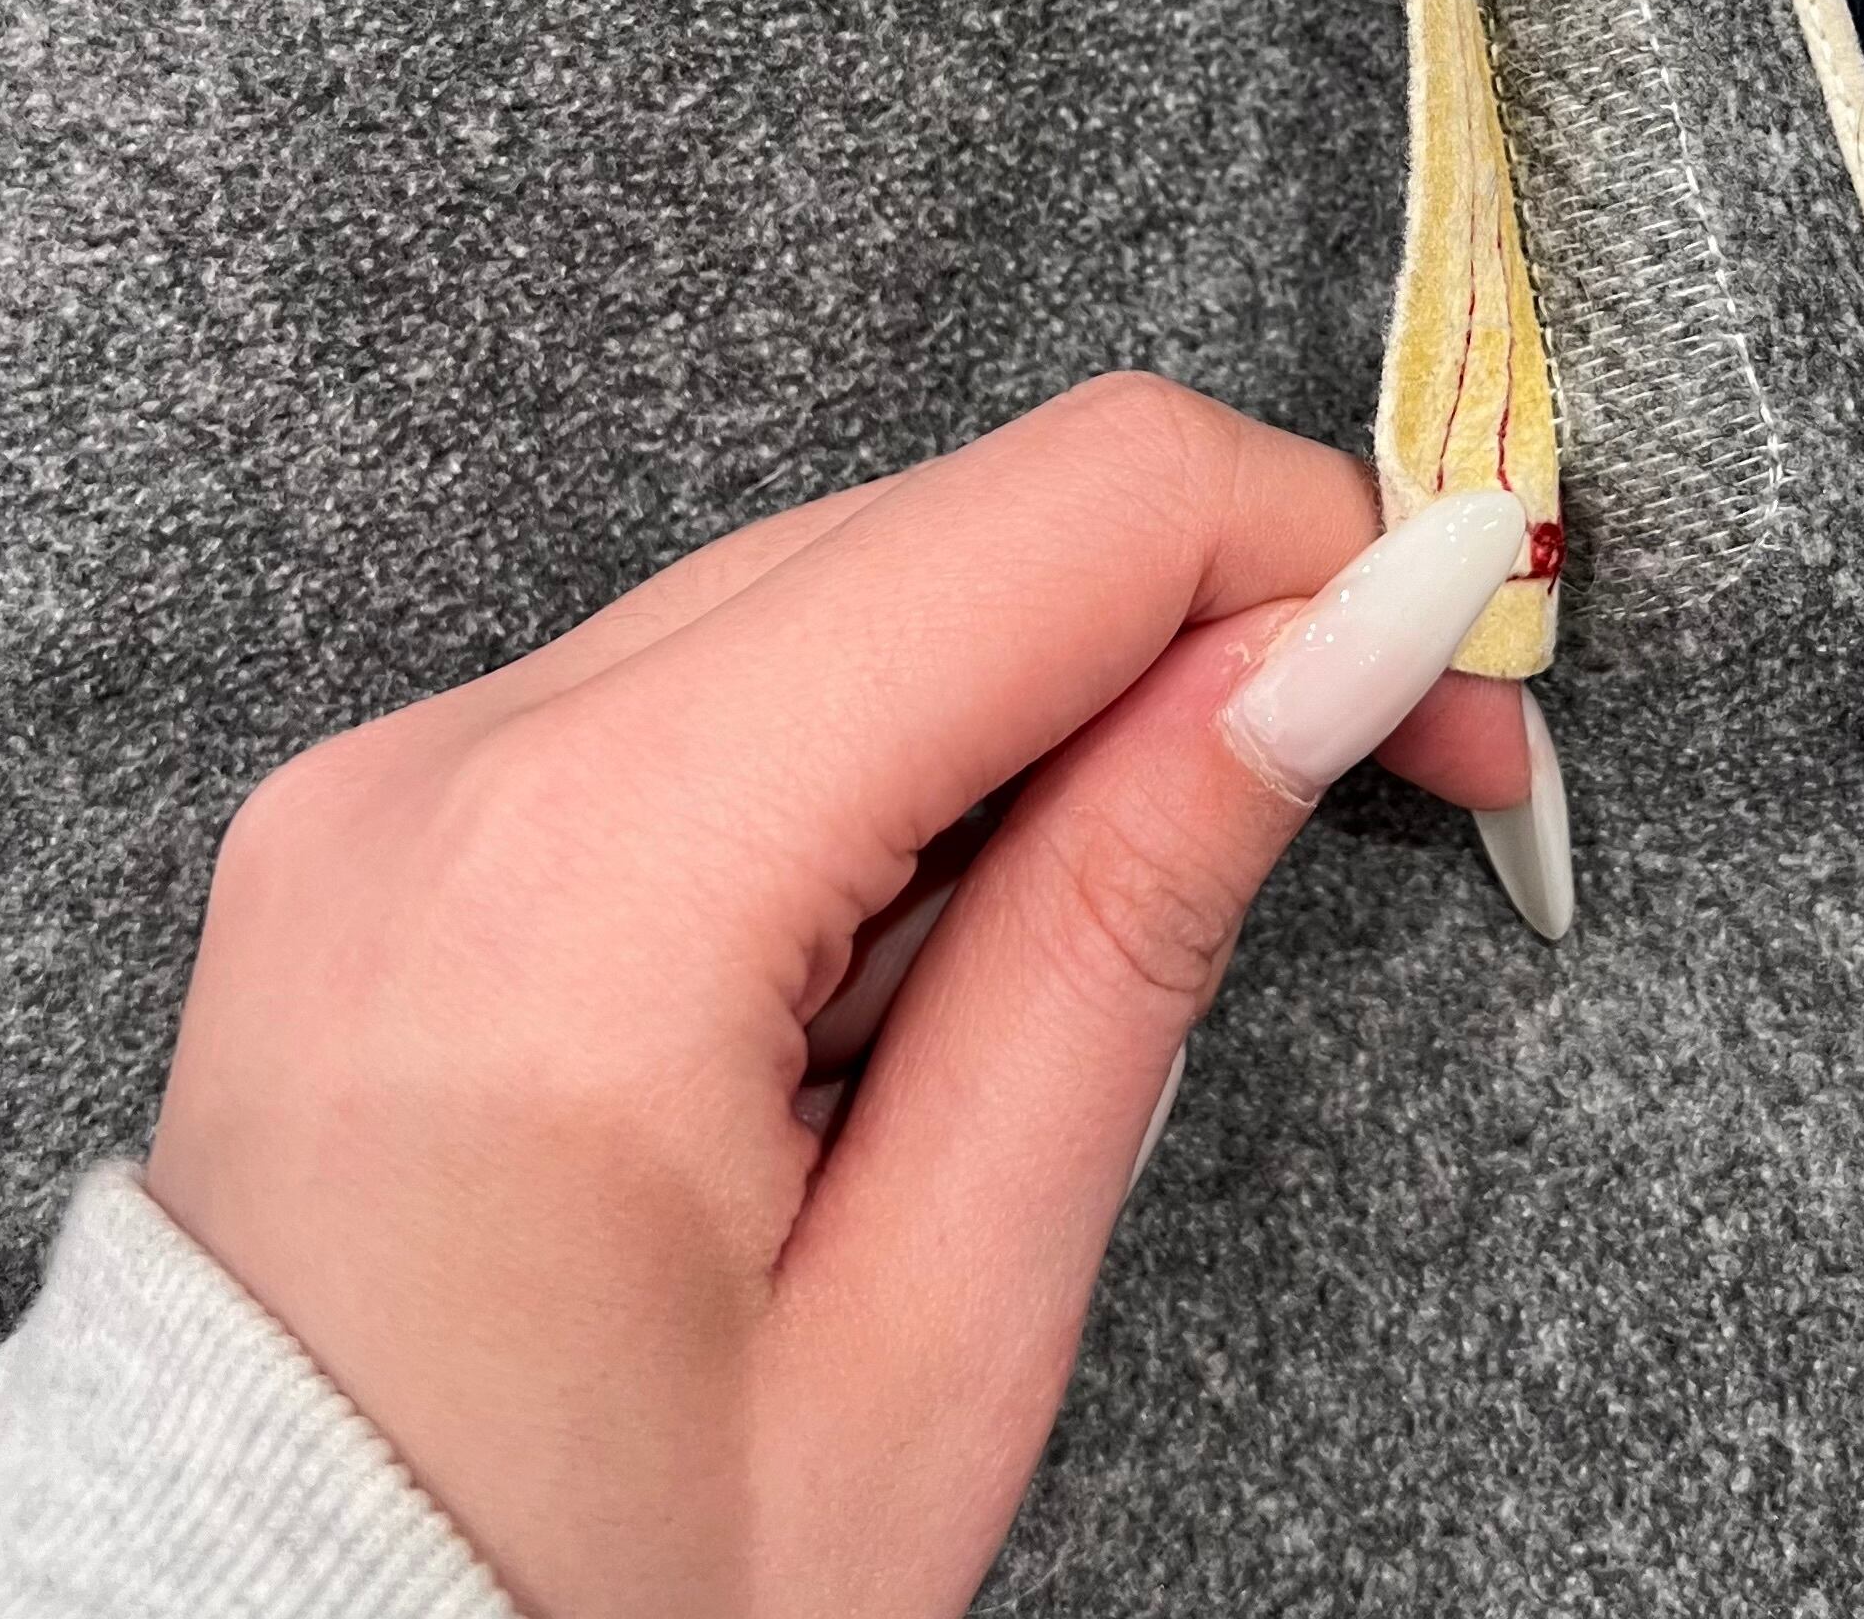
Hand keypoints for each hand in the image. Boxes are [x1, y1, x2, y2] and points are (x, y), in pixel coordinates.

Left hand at [144, 375, 1531, 1616]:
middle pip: (949, 518)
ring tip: (1134, 912)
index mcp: (593, 880)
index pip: (1051, 521)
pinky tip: (939, 936)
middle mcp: (459, 755)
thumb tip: (1316, 660)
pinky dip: (894, 744)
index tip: (1462, 669)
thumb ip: (1118, 943)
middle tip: (1388, 767)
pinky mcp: (401, 810)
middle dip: (1210, 609)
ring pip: (844, 578)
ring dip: (1053, 685)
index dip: (1310, 548)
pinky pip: (719, 675)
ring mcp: (404, 770)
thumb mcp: (927, 1345)